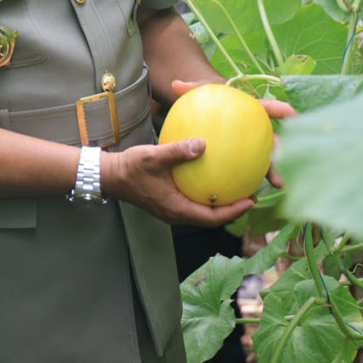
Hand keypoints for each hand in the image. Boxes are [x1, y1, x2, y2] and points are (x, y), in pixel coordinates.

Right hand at [102, 139, 257, 225]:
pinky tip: (211, 177)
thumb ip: (177, 152)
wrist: (110, 176)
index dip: (234, 211)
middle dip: (233, 209)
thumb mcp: (154, 157)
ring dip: (220, 203)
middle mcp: (177, 214)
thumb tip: (202, 144)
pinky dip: (206, 194)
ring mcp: (172, 209)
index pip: (212, 218)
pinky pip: (194, 202)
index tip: (251, 200)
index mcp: (177, 209)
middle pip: (212, 218)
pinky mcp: (168, 202)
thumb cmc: (130, 168)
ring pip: (203, 211)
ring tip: (236, 187)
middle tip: (251, 194)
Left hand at [166, 79, 297, 192]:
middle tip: (286, 155)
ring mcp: (251, 146)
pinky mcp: (243, 160)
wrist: (203, 116)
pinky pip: (249, 171)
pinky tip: (249, 193)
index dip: (282, 110)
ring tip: (278, 182)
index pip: (267, 108)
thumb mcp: (200, 94)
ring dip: (274, 170)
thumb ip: (191, 90)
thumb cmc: (206, 102)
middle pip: (273, 138)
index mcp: (249, 111)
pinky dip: (251, 180)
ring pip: (266, 159)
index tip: (294, 114)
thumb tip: (175, 85)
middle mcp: (255, 130)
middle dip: (283, 148)